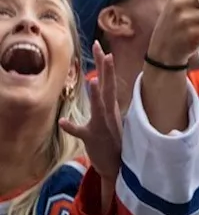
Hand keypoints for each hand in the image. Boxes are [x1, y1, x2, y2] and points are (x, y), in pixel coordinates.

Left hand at [59, 42, 122, 182]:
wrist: (118, 165)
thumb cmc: (113, 142)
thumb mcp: (109, 120)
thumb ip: (102, 105)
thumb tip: (98, 90)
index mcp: (111, 108)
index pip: (109, 83)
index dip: (107, 66)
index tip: (104, 49)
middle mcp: (109, 113)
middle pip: (108, 87)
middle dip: (105, 68)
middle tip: (101, 49)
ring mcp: (103, 125)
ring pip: (100, 107)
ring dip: (97, 95)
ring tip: (94, 80)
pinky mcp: (94, 138)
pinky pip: (82, 132)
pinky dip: (73, 127)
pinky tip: (63, 122)